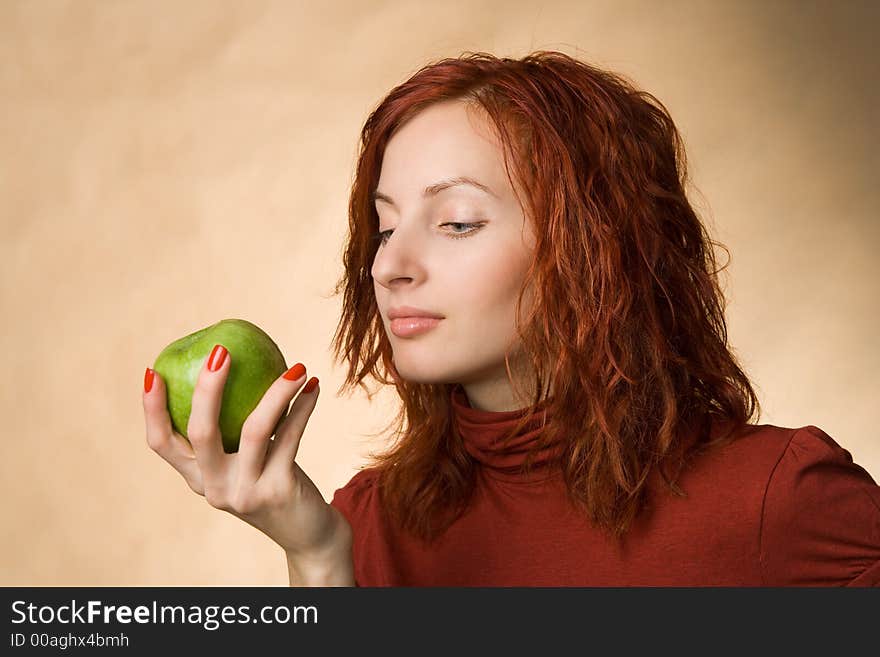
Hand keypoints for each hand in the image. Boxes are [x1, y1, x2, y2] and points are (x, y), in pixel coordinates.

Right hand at [142, 345, 351, 561]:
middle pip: (200, 432)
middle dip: (207, 388)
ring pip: (254, 430)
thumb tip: (230, 365)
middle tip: (221, 351)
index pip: (161, 444)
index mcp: (198, 478)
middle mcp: (215, 487)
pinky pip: (291, 437)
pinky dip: (303, 408)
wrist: (306, 533)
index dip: (151, 409)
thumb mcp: (245, 460)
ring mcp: (246, 492)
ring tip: (295, 365)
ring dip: (277, 392)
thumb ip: (233, 430)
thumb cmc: (272, 482)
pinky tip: (313, 385)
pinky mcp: (278, 490)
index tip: (152, 372)